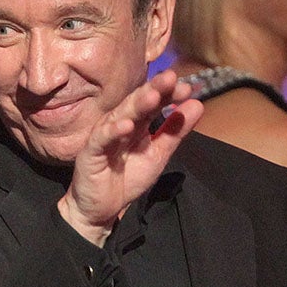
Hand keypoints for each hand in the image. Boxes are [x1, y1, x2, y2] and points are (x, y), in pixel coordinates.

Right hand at [57, 69, 202, 245]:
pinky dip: (113, 131)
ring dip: (136, 105)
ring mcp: (104, 136)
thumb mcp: (158, 154)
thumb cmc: (127, 178)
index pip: (153, 102)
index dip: (168, 94)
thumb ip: (175, 131)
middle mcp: (119, 123)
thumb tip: (197, 104)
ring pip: (120, 115)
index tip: (187, 88)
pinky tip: (126, 125)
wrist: (101, 208)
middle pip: (137, 103)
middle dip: (153, 89)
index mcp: (136, 123)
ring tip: (153, 96)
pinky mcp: (90, 151)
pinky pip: (102, 139)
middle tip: (170, 78)